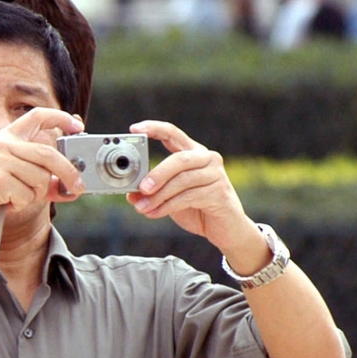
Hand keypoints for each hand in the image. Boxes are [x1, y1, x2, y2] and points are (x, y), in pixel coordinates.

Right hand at [0, 107, 85, 233]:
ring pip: (40, 179)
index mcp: (4, 138)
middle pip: (49, 154)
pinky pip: (27, 195)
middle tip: (77, 187)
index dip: (60, 118)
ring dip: (34, 195)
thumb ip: (36, 177)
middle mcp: (2, 144)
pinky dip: (20, 204)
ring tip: (14, 197)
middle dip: (69, 173)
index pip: (36, 116)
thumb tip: (68, 185)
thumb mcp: (8, 179)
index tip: (77, 126)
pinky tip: (4, 202)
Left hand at [125, 120, 248, 248]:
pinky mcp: (219, 192)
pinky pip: (189, 197)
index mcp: (192, 152)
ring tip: (142, 207)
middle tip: (141, 188)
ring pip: (182, 180)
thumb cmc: (196, 208)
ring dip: (158, 196)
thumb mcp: (168, 198)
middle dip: (156, 174)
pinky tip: (155, 213)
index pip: (173, 133)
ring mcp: (216, 174)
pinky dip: (167, 206)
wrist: (225, 229)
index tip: (135, 128)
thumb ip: (151, 193)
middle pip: (178, 159)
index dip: (154, 128)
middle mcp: (206, 158)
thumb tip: (130, 194)